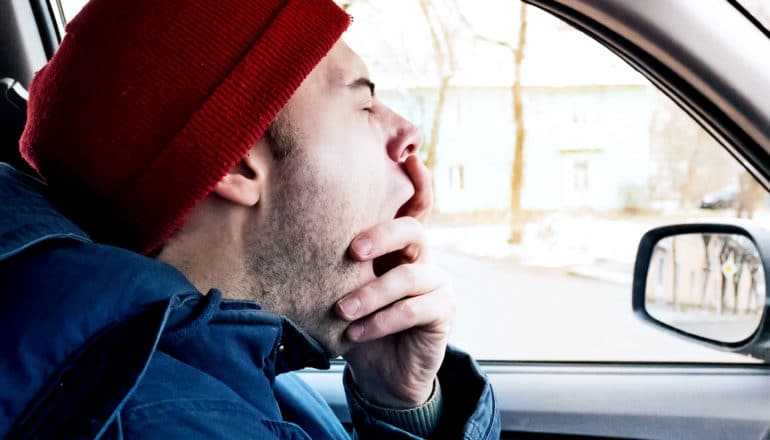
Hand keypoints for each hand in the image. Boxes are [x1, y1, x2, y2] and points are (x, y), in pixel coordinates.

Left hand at [336, 156, 455, 407]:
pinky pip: (412, 309)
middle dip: (382, 234)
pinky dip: (381, 321)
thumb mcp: (344, 290)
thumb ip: (337, 263)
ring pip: (408, 275)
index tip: (409, 155)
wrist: (380, 374)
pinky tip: (356, 334)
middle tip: (352, 250)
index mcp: (396, 246)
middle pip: (412, 229)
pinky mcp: (442, 310)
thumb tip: (293, 233)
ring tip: (342, 311)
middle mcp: (420, 257)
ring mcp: (435, 282)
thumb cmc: (358, 324)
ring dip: (371, 295)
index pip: (413, 206)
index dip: (417, 181)